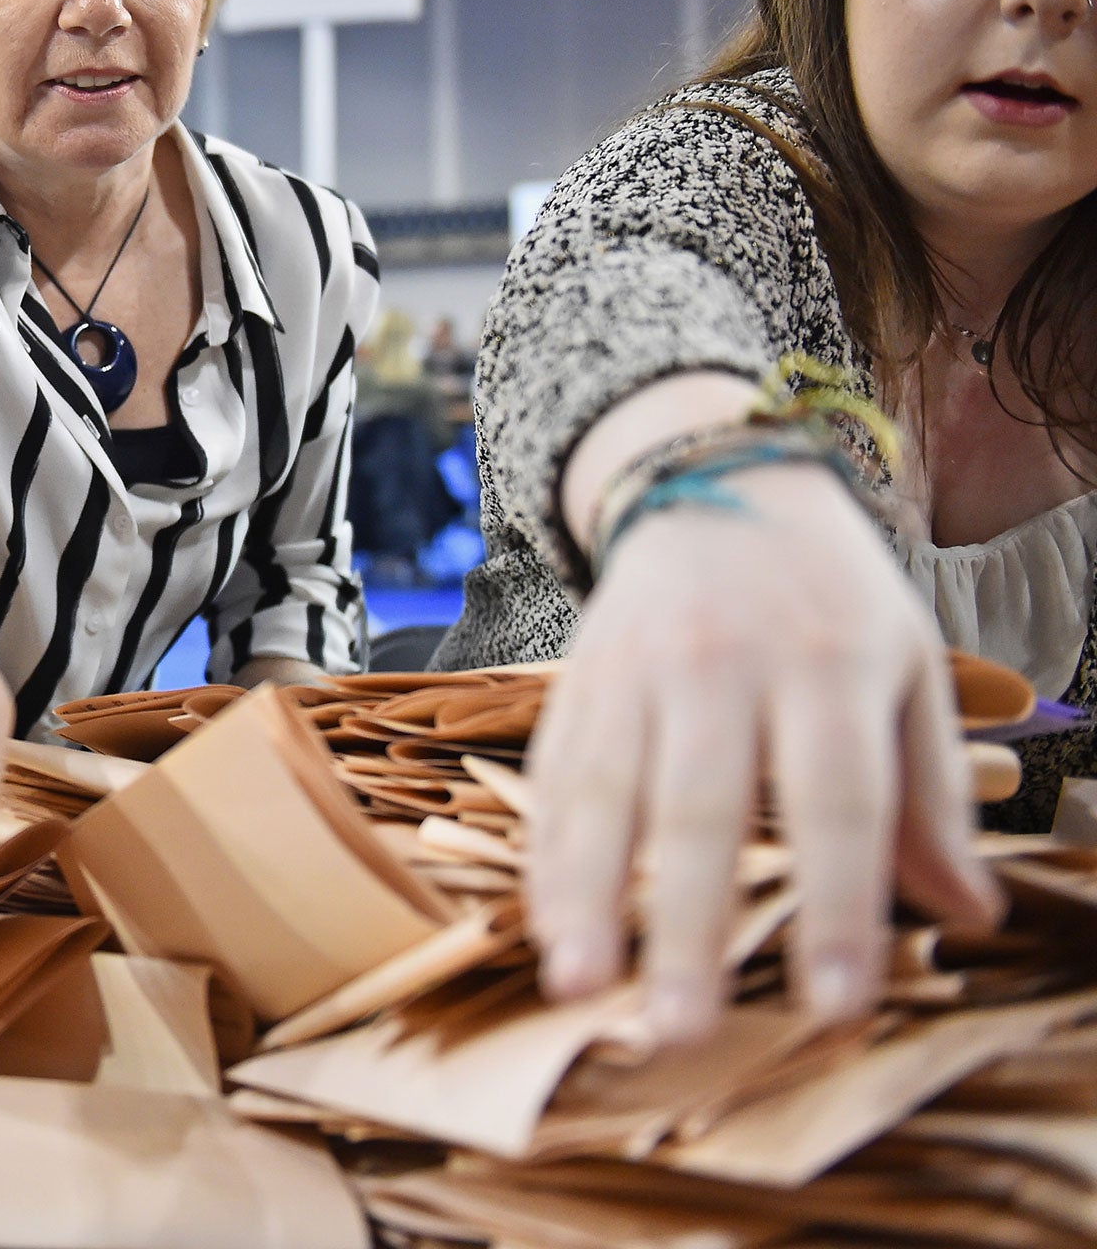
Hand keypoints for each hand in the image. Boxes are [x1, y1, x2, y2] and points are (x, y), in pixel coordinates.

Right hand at [527, 462, 1004, 1041]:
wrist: (714, 482)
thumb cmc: (828, 595)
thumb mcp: (906, 667)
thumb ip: (929, 793)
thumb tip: (966, 915)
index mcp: (828, 661)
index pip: (837, 798)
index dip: (837, 904)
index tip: (836, 1005)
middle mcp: (721, 661)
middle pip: (701, 806)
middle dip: (686, 924)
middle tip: (680, 1028)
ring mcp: (634, 665)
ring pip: (602, 790)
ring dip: (586, 895)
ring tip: (579, 984)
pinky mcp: (576, 674)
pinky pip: (552, 771)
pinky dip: (543, 852)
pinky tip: (544, 924)